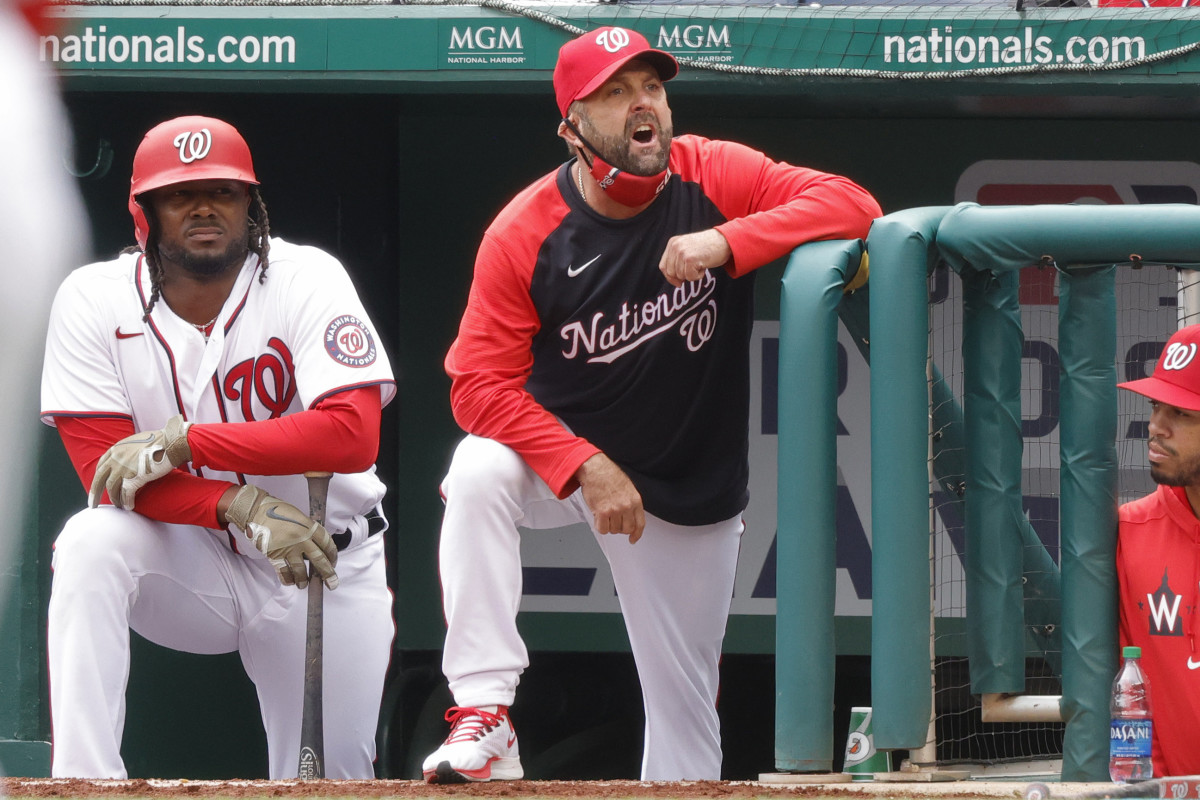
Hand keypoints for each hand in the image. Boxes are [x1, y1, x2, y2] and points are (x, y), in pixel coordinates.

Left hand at [89, 414, 191, 510]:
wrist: (171, 442)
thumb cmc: (160, 440)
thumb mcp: (137, 441)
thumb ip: (129, 450)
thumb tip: (131, 457)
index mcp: (116, 449)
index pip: (101, 466)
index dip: (99, 477)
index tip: (98, 486)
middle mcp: (115, 459)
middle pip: (99, 479)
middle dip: (95, 493)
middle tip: (92, 504)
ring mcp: (122, 469)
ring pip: (112, 489)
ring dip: (115, 499)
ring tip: (118, 506)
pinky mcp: (133, 478)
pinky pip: (125, 494)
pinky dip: (126, 502)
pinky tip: (129, 507)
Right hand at [224, 484, 338, 589]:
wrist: (255, 511)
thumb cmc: (277, 511)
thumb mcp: (299, 516)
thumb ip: (308, 530)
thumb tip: (316, 544)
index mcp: (309, 527)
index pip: (327, 543)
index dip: (332, 555)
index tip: (333, 561)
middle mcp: (301, 539)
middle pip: (319, 560)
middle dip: (327, 573)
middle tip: (332, 584)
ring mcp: (288, 548)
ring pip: (301, 570)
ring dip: (304, 580)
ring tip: (304, 584)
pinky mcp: (274, 555)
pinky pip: (283, 572)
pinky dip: (287, 579)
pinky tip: (290, 582)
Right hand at [576, 454, 644, 543]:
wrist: (595, 468)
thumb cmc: (608, 474)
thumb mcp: (628, 487)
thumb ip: (630, 503)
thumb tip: (629, 516)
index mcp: (635, 500)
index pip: (640, 523)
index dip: (637, 534)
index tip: (633, 538)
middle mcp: (626, 506)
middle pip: (626, 529)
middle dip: (620, 528)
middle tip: (613, 522)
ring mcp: (614, 510)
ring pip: (613, 530)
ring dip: (608, 525)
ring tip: (604, 514)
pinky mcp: (602, 512)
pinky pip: (602, 529)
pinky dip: (599, 526)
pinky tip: (598, 518)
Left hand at [659, 229, 731, 286]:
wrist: (724, 240)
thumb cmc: (708, 247)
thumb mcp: (688, 248)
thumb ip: (677, 259)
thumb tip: (674, 281)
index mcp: (672, 243)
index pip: (663, 266)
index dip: (670, 277)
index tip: (678, 282)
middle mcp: (675, 246)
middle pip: (671, 273)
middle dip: (682, 276)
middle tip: (695, 268)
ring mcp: (682, 252)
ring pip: (681, 276)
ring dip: (692, 274)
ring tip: (701, 263)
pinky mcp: (690, 259)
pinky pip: (690, 277)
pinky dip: (698, 276)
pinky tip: (704, 265)